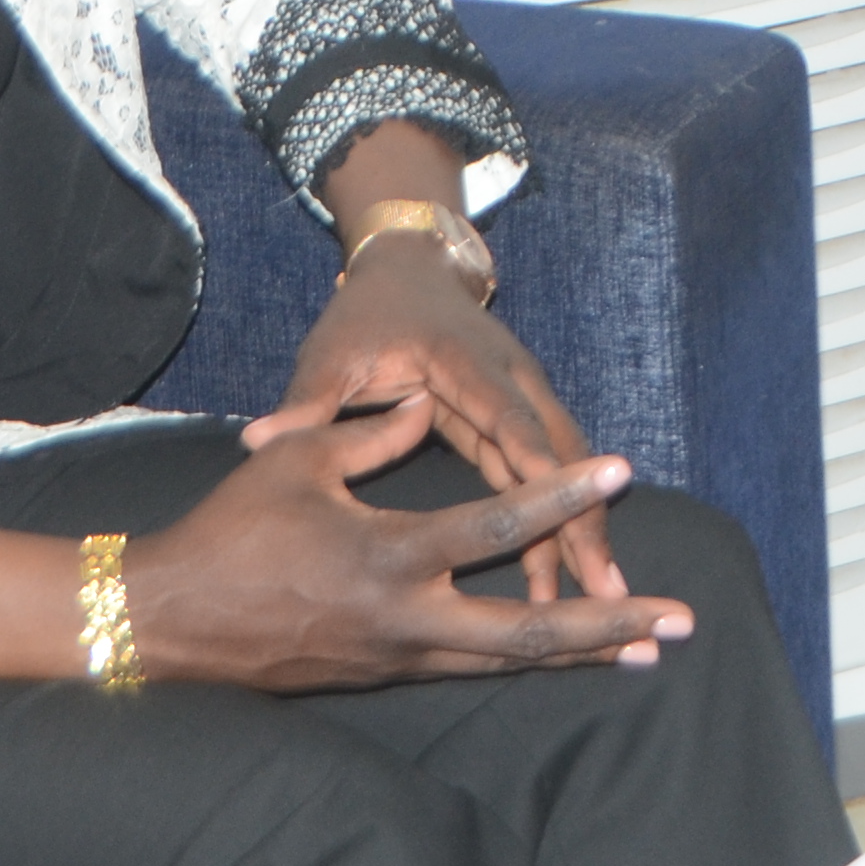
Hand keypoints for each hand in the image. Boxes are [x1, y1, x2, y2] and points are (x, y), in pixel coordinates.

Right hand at [126, 411, 692, 692]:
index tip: (620, 471)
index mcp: (388, 556)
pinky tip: (571, 655)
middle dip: (608, 624)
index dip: (562, 493)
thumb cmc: (230, 532)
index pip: (496, 523)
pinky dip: (529, 660)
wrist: (170, 624)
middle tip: (678, 620)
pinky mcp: (390, 675)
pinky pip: (475, 667)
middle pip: (531, 631)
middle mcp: (408, 619)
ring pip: (510, 660)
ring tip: (646, 646)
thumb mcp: (297, 463)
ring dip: (582, 652)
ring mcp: (401, 657)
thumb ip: (372, 436)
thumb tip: (424, 413)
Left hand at [250, 242, 625, 605]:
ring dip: (586, 525)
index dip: (542, 476)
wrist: (408, 269)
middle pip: (561, 452)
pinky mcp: (520, 416)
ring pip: (566, 464)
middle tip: (605, 591)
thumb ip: (306, 403)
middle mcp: (510, 378)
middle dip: (585, 519)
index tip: (564, 527)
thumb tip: (259, 441)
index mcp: (464, 363)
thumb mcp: (331, 354)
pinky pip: (550, 470)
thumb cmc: (365, 317)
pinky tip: (573, 570)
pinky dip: (567, 516)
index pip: (511, 423)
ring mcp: (522, 395)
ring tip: (604, 596)